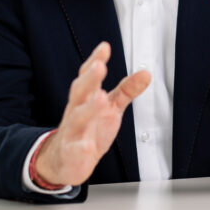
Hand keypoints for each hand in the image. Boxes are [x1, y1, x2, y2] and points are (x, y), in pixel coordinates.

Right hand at [35, 41, 150, 186]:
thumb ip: (127, 90)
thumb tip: (146, 73)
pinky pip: (74, 150)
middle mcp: (76, 112)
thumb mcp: (111, 107)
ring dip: (88, 108)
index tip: (104, 47)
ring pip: (77, 118)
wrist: (64, 161)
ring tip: (101, 98)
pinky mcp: (72, 154)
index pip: (87, 76)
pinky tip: (87, 146)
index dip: (95, 61)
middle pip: (79, 92)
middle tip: (100, 66)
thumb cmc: (88, 130)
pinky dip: (80, 148)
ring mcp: (72, 132)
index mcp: (85, 98)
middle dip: (89, 78)